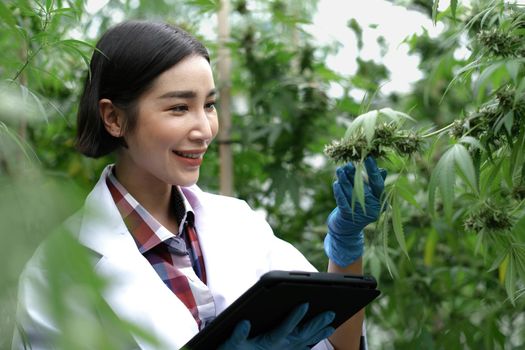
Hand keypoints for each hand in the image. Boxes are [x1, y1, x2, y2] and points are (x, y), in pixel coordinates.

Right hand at [217, 303, 334, 349]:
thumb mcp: (230, 345)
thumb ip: (237, 336)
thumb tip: (244, 323)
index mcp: (268, 343)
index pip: (284, 329)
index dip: (295, 317)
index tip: (305, 304)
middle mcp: (280, 348)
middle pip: (302, 335)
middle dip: (316, 324)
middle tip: (330, 313)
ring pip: (305, 341)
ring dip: (319, 332)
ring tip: (332, 324)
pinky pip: (302, 347)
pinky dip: (312, 340)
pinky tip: (321, 334)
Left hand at [324, 156, 386, 266]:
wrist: (347, 229)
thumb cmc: (359, 207)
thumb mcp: (369, 196)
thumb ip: (374, 184)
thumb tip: (383, 170)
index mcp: (379, 201)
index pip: (378, 184)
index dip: (373, 171)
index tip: (368, 158)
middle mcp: (372, 208)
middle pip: (363, 188)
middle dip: (354, 175)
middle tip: (348, 163)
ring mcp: (360, 213)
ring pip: (351, 193)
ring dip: (344, 180)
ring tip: (339, 170)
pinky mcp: (348, 216)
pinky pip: (342, 201)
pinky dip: (338, 192)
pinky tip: (336, 183)